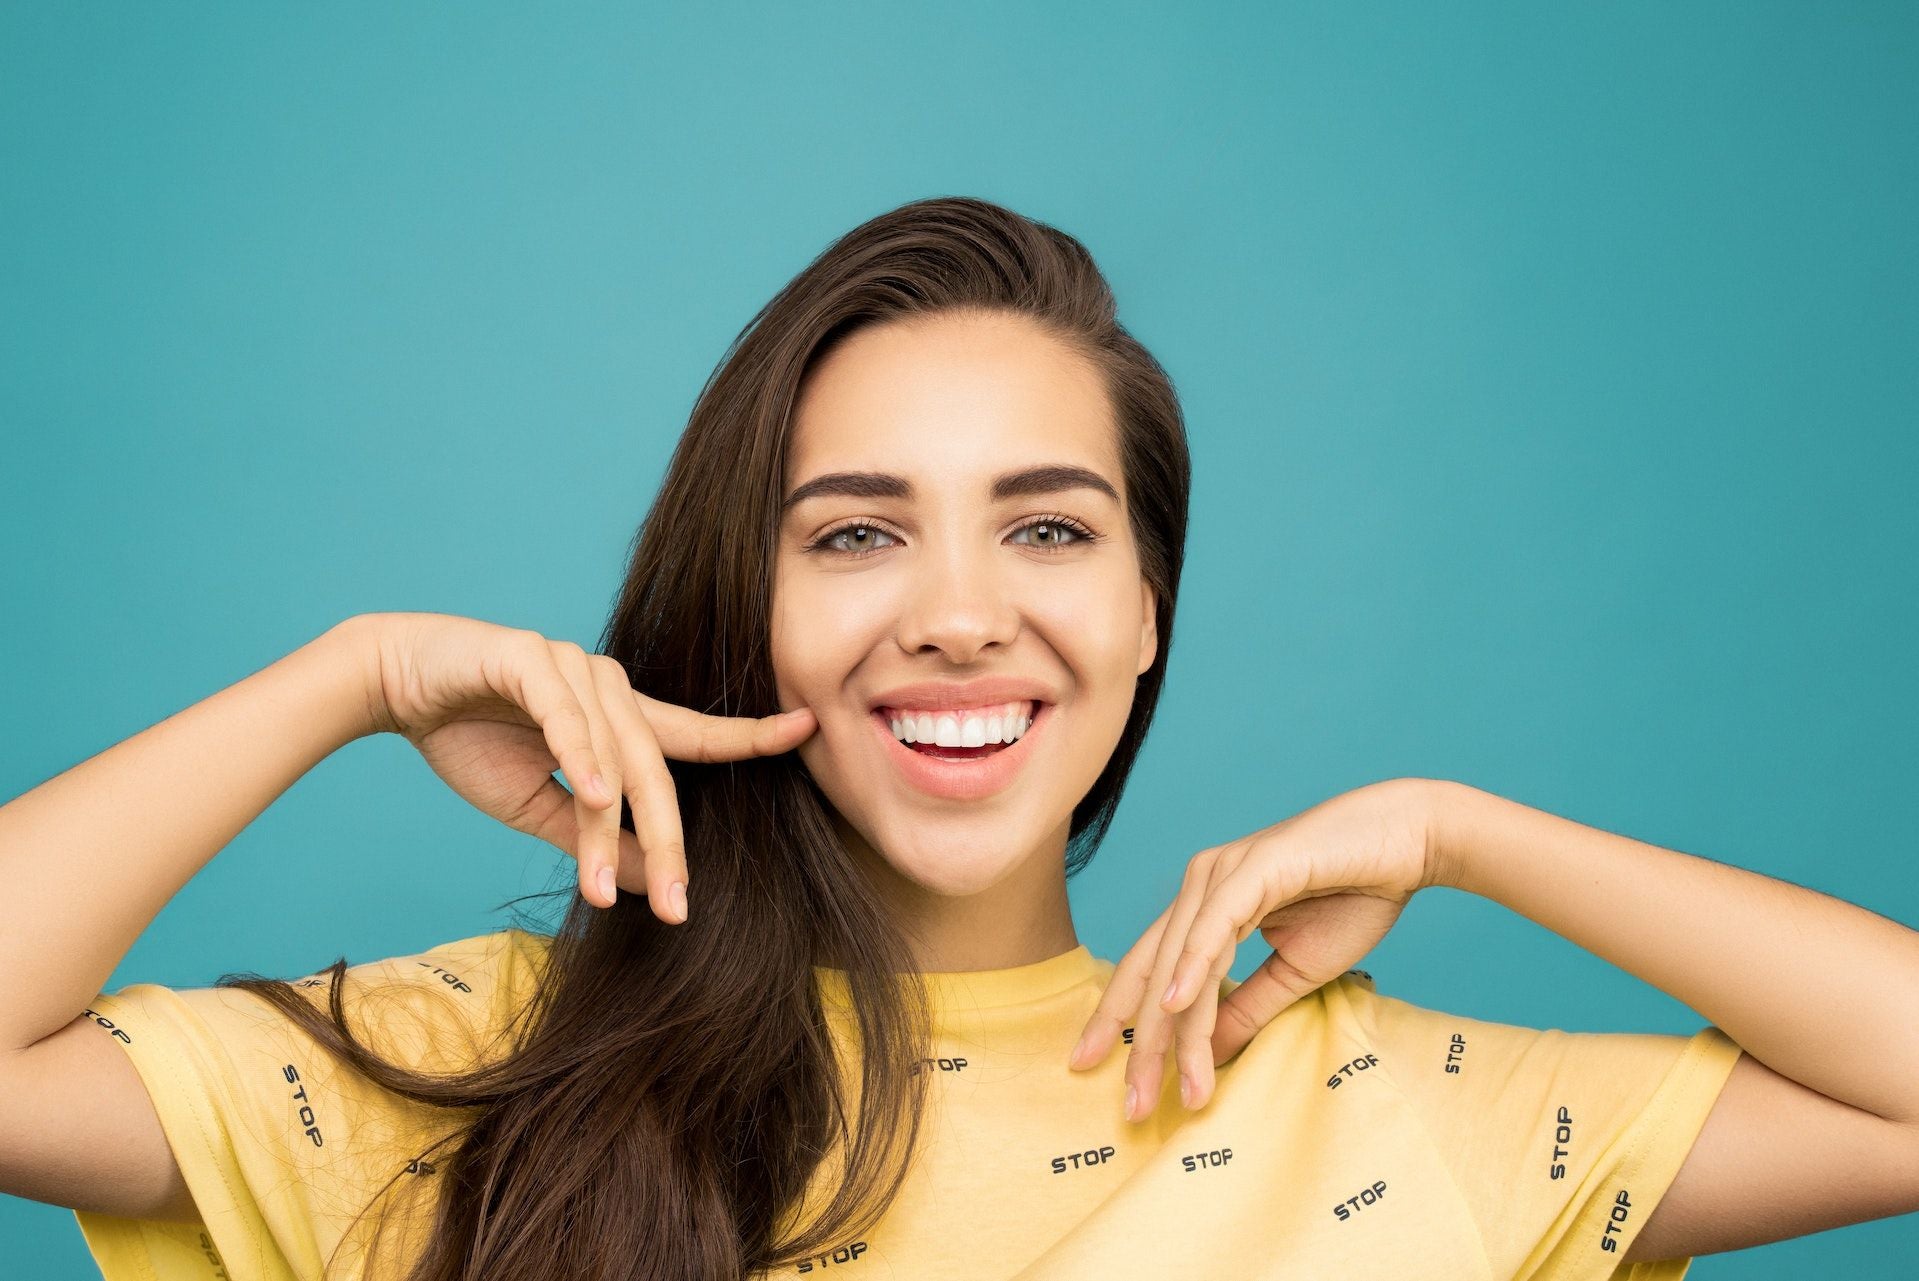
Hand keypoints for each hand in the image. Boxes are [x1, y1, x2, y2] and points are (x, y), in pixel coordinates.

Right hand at [355, 611, 816, 921]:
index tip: (808, 731)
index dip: (750, 738)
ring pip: (608, 755)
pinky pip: (565, 712)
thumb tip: (655, 881)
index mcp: (620, 717)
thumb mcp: (542, 805)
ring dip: (603, 826)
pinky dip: (578, 752)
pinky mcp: (528, 658)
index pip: (695, 736)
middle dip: (668, 843)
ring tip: (600, 887)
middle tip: (678, 907)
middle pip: (657, 769)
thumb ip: (597, 836)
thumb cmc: (472, 737)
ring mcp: (572, 667)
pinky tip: (591, 792)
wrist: (395, 684)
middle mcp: (609, 686)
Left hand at [1066, 777, 1444, 1121]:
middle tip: (1130, 1107)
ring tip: (1162, 1086)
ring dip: (1172, 1030)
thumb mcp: (1292, 972)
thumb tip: (1207, 1058)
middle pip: (1153, 972)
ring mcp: (1222, 871)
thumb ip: (1245, 1009)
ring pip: (1180, 961)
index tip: (1107, 1079)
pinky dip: (1193, 967)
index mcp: (1205, 904)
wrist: (1409, 844)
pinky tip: (1178, 1008)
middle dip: (1138, 1044)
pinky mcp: (1253, 867)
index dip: (1124, 1024)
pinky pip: (1214, 926)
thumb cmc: (1354, 898)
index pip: (1151, 971)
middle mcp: (1201, 883)